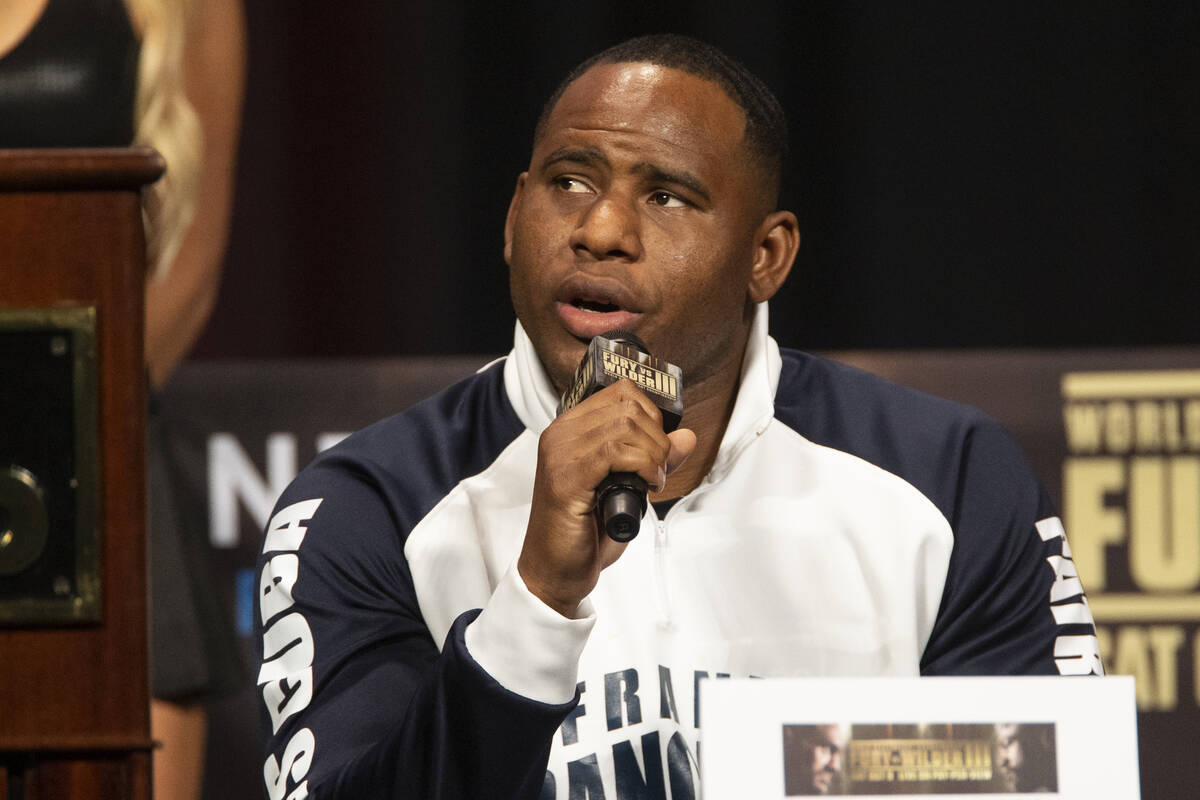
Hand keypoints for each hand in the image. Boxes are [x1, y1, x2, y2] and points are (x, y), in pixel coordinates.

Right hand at [517, 379, 695, 616]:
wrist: (556, 572)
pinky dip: (642, 465)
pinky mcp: (565, 478)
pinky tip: (645, 486)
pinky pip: (614, 451)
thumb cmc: (585, 532)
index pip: (621, 392)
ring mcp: (560, 454)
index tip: (657, 449)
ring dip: (653, 453)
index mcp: (571, 429)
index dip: (652, 415)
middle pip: (627, 405)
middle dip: (657, 437)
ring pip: (624, 425)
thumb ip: (654, 459)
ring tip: (651, 481)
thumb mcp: (629, 488)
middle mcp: (561, 434)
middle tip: (657, 470)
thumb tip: (686, 437)